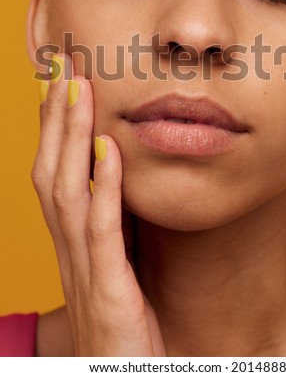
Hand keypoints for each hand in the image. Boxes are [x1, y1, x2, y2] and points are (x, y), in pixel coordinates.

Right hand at [32, 54, 165, 355]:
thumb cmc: (124, 329)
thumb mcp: (115, 269)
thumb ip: (113, 227)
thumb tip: (119, 176)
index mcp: (71, 246)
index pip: (54, 174)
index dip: (53, 127)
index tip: (61, 81)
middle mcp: (68, 252)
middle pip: (51, 172)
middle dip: (55, 116)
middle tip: (63, 66)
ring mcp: (83, 271)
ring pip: (67, 192)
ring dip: (71, 137)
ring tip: (80, 90)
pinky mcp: (108, 293)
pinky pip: (101, 232)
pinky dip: (101, 187)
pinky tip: (108, 150)